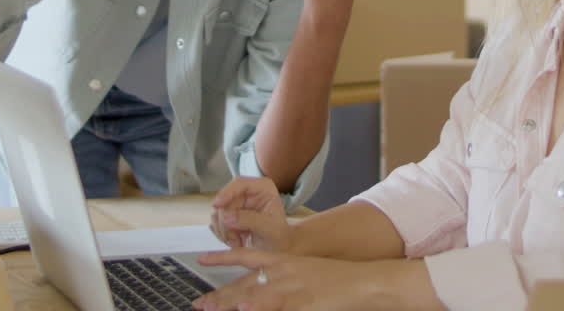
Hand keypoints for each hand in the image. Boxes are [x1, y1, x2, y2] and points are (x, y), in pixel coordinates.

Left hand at [192, 248, 384, 310]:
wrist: (363, 280)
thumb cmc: (336, 279)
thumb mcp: (305, 272)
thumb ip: (283, 278)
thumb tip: (261, 287)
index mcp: (284, 261)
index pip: (247, 257)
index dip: (223, 257)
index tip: (201, 258)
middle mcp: (284, 272)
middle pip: (245, 284)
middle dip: (220, 295)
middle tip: (199, 303)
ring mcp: (293, 288)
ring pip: (255, 296)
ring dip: (232, 304)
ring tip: (211, 307)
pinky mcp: (304, 303)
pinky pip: (278, 309)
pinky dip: (261, 309)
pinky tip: (246, 310)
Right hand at [209, 177, 291, 252]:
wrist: (275, 248)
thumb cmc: (278, 235)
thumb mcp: (268, 227)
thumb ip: (249, 220)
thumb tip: (226, 218)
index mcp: (262, 188)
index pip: (240, 183)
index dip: (226, 193)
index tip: (217, 205)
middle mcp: (248, 192)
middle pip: (225, 200)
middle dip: (226, 222)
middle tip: (235, 240)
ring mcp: (237, 203)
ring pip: (219, 212)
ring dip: (224, 231)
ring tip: (237, 243)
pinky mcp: (230, 214)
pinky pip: (217, 221)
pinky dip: (222, 233)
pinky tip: (234, 241)